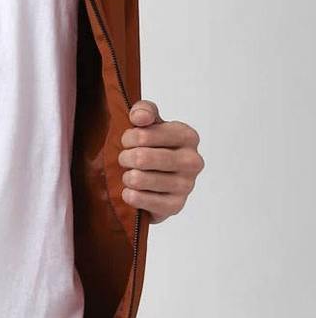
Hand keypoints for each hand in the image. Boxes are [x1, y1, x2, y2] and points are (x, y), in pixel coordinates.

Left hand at [118, 100, 203, 223]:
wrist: (160, 181)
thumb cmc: (153, 148)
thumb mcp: (149, 123)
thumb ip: (143, 111)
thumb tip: (140, 117)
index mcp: (188, 136)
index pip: (143, 135)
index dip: (128, 138)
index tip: (129, 142)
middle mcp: (192, 161)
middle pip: (140, 158)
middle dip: (125, 158)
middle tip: (126, 160)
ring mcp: (187, 185)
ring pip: (138, 179)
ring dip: (126, 177)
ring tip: (131, 175)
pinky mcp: (176, 206)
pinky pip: (140, 199)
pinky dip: (130, 195)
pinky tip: (133, 191)